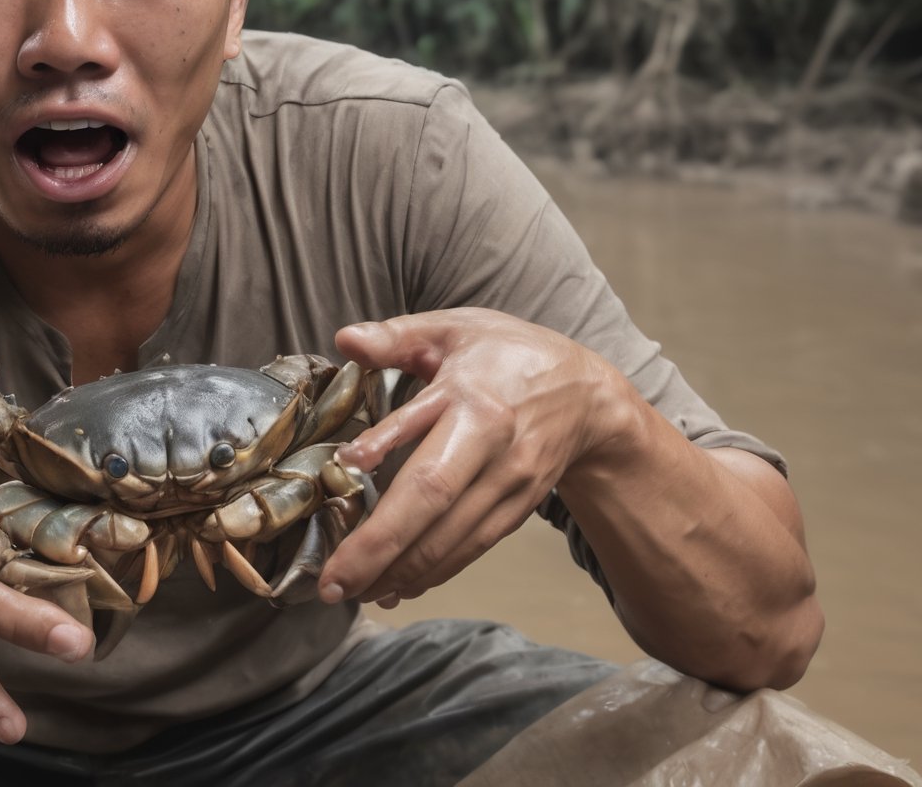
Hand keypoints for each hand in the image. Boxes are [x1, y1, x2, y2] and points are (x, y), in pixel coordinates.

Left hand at [319, 308, 634, 606]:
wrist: (589, 394)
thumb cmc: (509, 354)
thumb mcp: (453, 328)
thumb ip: (396, 336)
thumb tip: (345, 338)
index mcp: (471, 398)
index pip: (423, 441)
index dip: (383, 466)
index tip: (342, 495)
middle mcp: (492, 448)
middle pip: (433, 504)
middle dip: (380, 549)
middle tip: (333, 584)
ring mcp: (509, 484)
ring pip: (452, 538)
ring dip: (401, 572)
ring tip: (352, 592)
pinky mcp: (518, 509)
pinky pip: (472, 548)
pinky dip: (434, 573)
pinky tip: (397, 587)